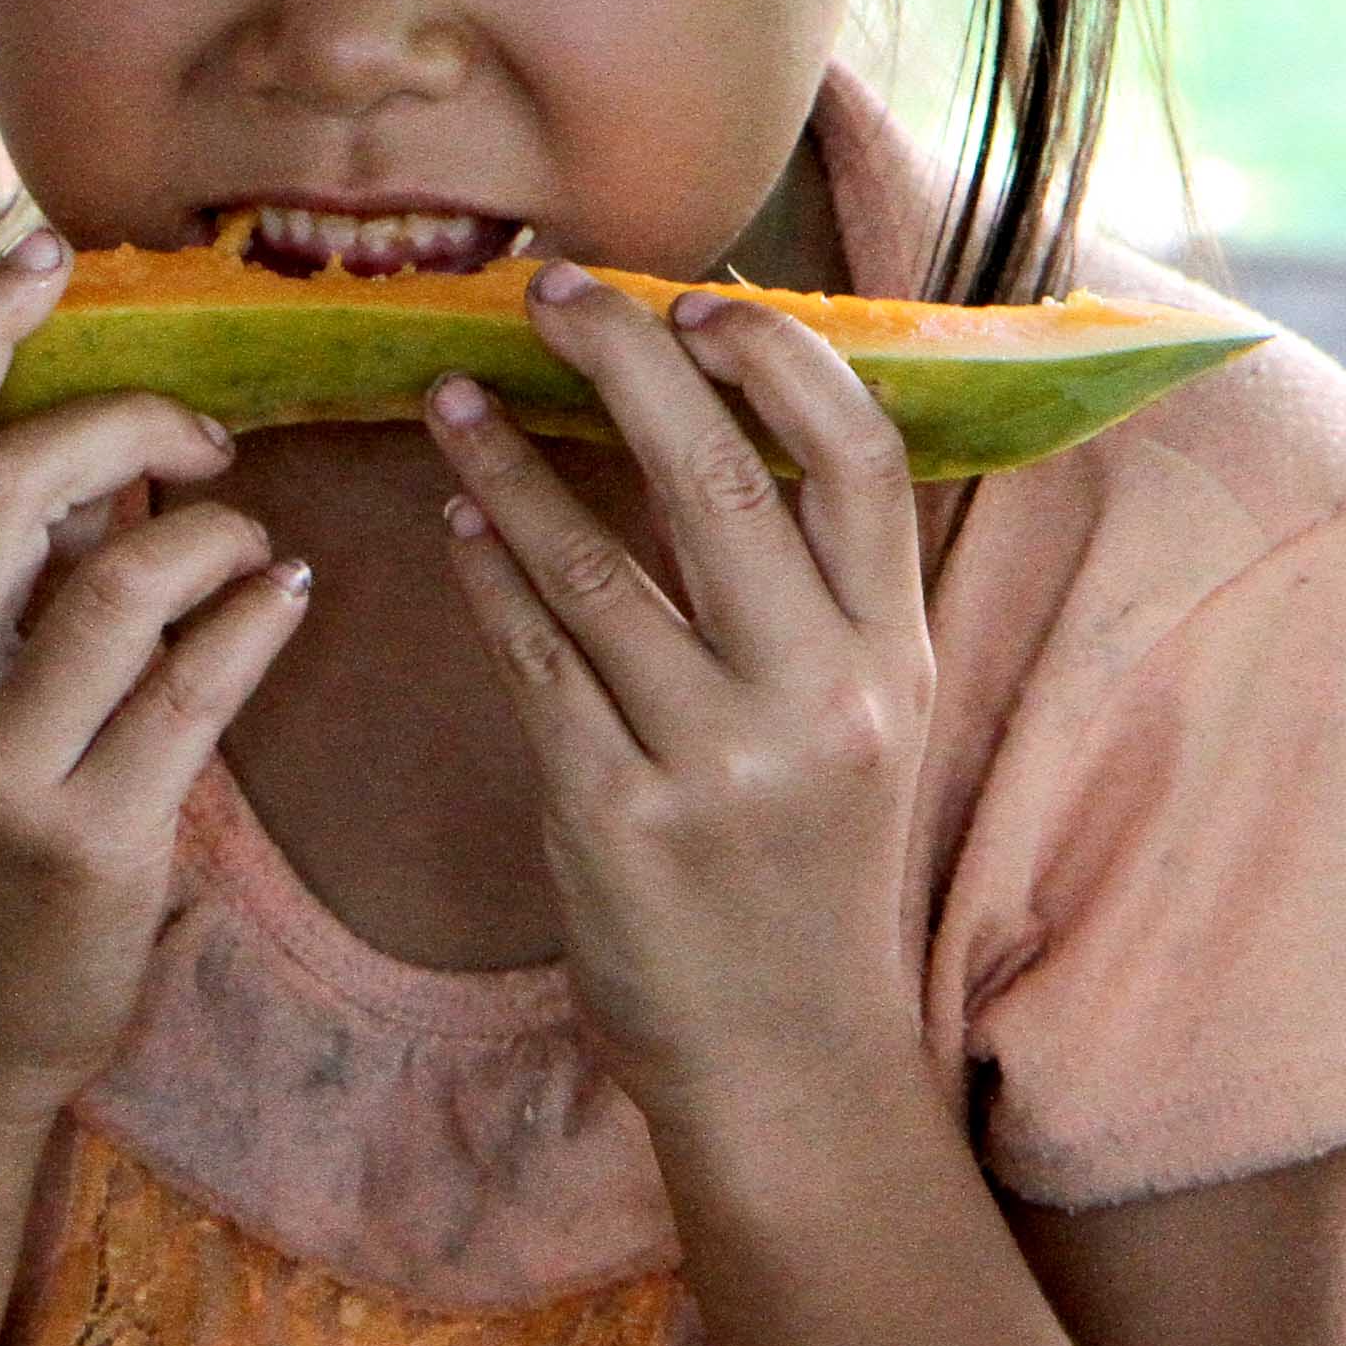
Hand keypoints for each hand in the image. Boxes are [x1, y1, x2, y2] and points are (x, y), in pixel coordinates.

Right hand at [0, 234, 313, 1133]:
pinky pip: (195, 690)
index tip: (47, 250)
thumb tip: (88, 453)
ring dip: (212, 534)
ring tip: (249, 544)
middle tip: (205, 434)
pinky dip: (254, 621)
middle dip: (126, 422)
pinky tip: (287, 600)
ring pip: (120, 580)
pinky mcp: (89, 844)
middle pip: (9, 484)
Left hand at [425, 267, 937, 1140]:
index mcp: (894, 656)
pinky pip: (533, 661)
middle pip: (720, 483)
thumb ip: (816, 588)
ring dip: (509, 464)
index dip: (781, 362)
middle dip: (623, 363)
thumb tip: (719, 411)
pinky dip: (486, 576)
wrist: (786, 1055)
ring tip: (452, 395)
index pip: (860, 462)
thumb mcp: (860, 719)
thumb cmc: (807, 865)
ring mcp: (718, 763)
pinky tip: (452, 525)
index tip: (695, 301)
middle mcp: (820, 698)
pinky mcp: (619, 817)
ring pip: (596, 565)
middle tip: (547, 290)